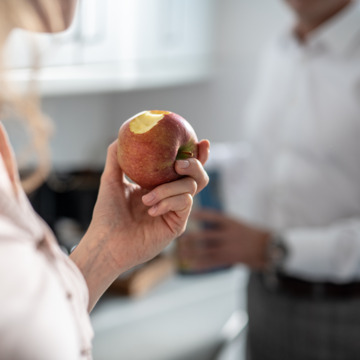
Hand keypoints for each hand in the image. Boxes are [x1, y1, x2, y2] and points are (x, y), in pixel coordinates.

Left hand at [71, 139, 209, 309]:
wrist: (107, 242)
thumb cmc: (107, 213)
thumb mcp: (111, 179)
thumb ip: (117, 157)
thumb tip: (123, 132)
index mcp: (160, 184)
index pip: (184, 167)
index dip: (197, 154)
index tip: (201, 141)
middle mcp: (171, 196)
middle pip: (197, 176)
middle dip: (195, 165)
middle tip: (179, 163)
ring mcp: (176, 210)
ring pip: (192, 187)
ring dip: (169, 188)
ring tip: (146, 198)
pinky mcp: (178, 224)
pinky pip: (184, 203)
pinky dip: (168, 201)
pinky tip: (151, 210)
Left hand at [177, 209, 270, 270]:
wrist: (266, 248)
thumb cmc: (247, 233)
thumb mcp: (236, 223)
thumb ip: (220, 221)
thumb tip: (198, 215)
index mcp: (231, 223)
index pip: (213, 217)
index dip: (200, 215)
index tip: (189, 214)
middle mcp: (229, 235)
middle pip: (207, 236)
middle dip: (192, 237)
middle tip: (180, 237)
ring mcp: (229, 248)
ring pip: (206, 251)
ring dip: (192, 252)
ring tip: (180, 252)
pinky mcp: (228, 259)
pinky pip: (212, 262)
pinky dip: (200, 264)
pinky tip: (190, 265)